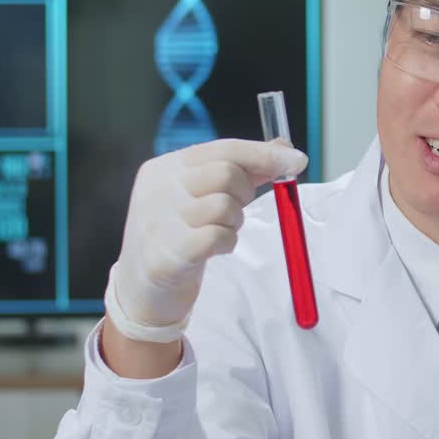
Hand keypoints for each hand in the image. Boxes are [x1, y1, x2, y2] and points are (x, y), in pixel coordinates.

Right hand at [109, 138, 306, 335]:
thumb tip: (284, 147)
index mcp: (164, 167)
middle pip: (226, 173)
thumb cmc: (179, 236)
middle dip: (245, 193)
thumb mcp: (200, 196)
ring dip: (235, 221)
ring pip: (225, 206)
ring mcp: (157, 221)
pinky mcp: (165, 254)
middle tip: (238, 210)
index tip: (296, 161)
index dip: (263, 154)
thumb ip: (241, 170)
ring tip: (220, 231)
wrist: (142, 291)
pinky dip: (227, 242)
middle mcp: (156, 189)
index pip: (222, 148)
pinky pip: (218, 237)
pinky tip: (215, 249)